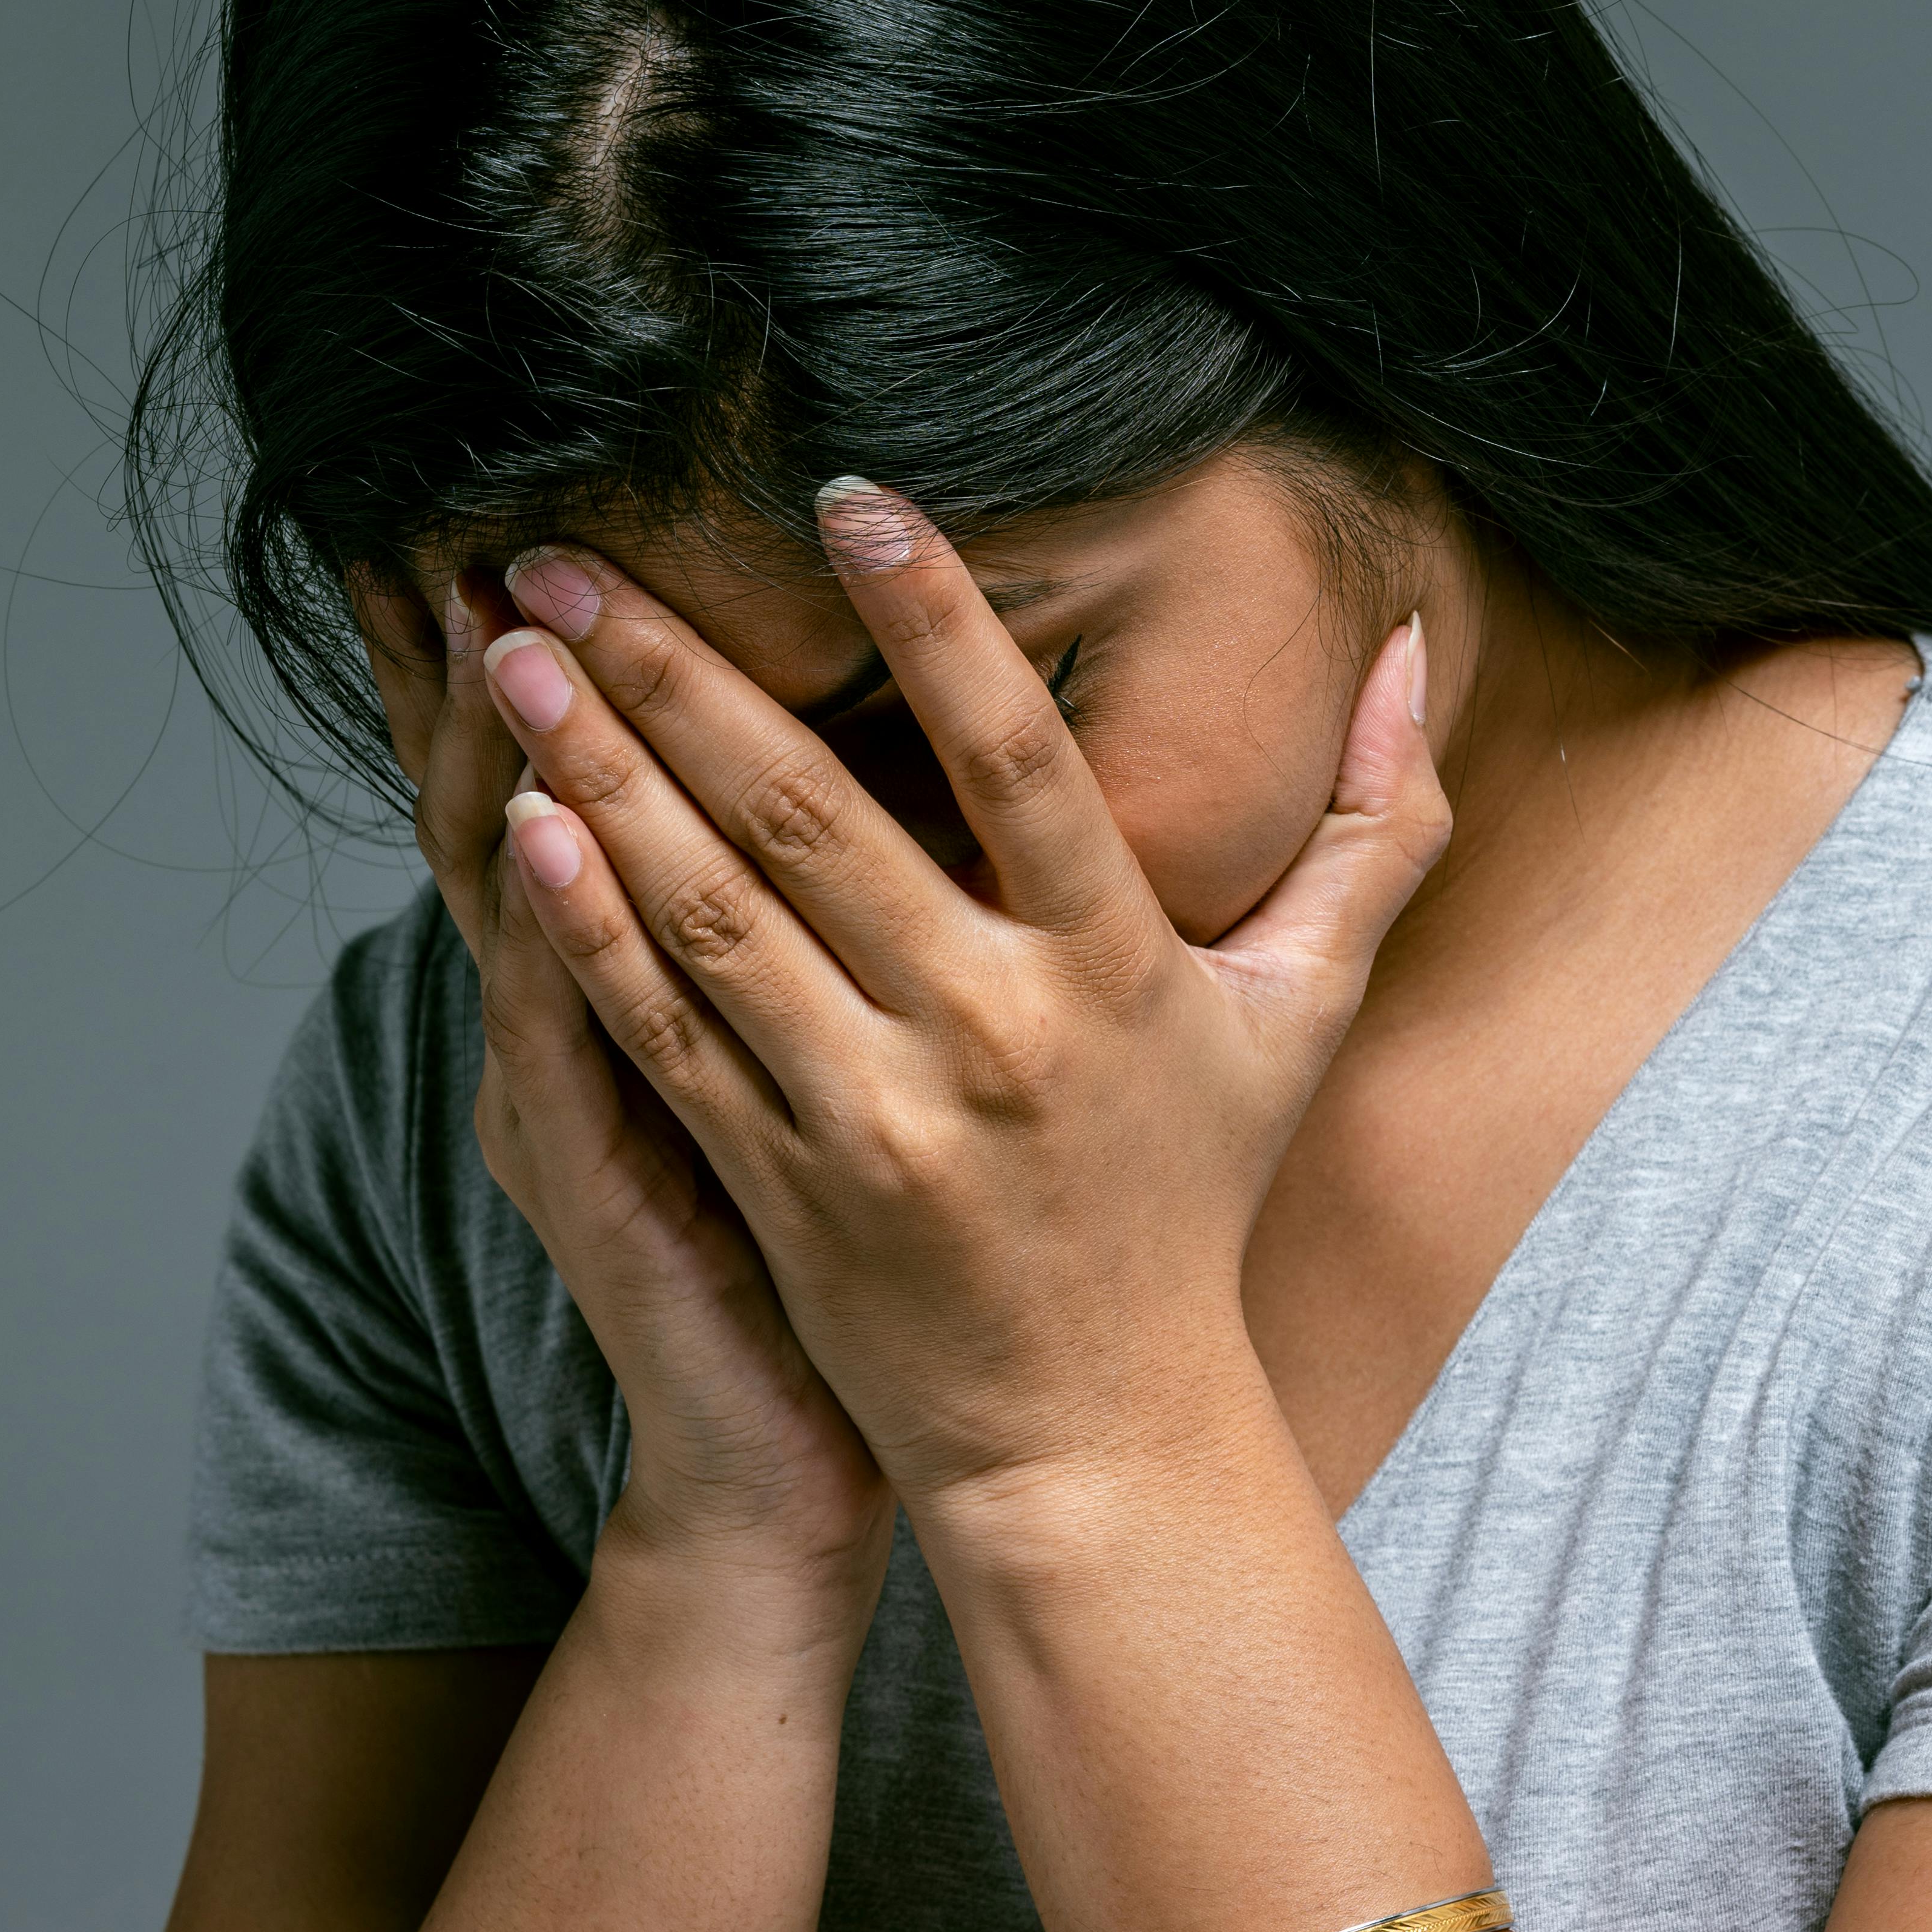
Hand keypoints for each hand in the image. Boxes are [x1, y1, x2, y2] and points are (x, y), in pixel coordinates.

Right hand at [352, 569, 891, 1599]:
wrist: (797, 1442)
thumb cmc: (845, 1238)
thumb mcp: (821, 1056)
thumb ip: (837, 916)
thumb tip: (927, 766)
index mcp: (660, 975)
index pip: (590, 787)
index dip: (570, 666)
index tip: (558, 521)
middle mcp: (587, 1017)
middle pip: (519, 807)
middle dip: (503, 669)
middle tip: (490, 523)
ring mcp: (575, 1095)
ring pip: (521, 896)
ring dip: (508, 759)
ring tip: (506, 624)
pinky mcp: (599, 1179)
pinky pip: (564, 1036)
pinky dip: (549, 933)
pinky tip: (538, 832)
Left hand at [479, 490, 1449, 1512]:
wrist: (1093, 1434)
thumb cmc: (1189, 1200)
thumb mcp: (1306, 1016)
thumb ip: (1370, 831)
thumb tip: (1418, 652)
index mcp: (1114, 969)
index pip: (1020, 762)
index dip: (938, 621)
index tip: (847, 497)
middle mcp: (987, 1032)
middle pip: (810, 817)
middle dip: (677, 669)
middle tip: (570, 549)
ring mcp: (871, 1115)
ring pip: (712, 911)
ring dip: (599, 771)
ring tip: (513, 655)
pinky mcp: (783, 1183)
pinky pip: (668, 1032)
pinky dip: (591, 930)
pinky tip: (521, 829)